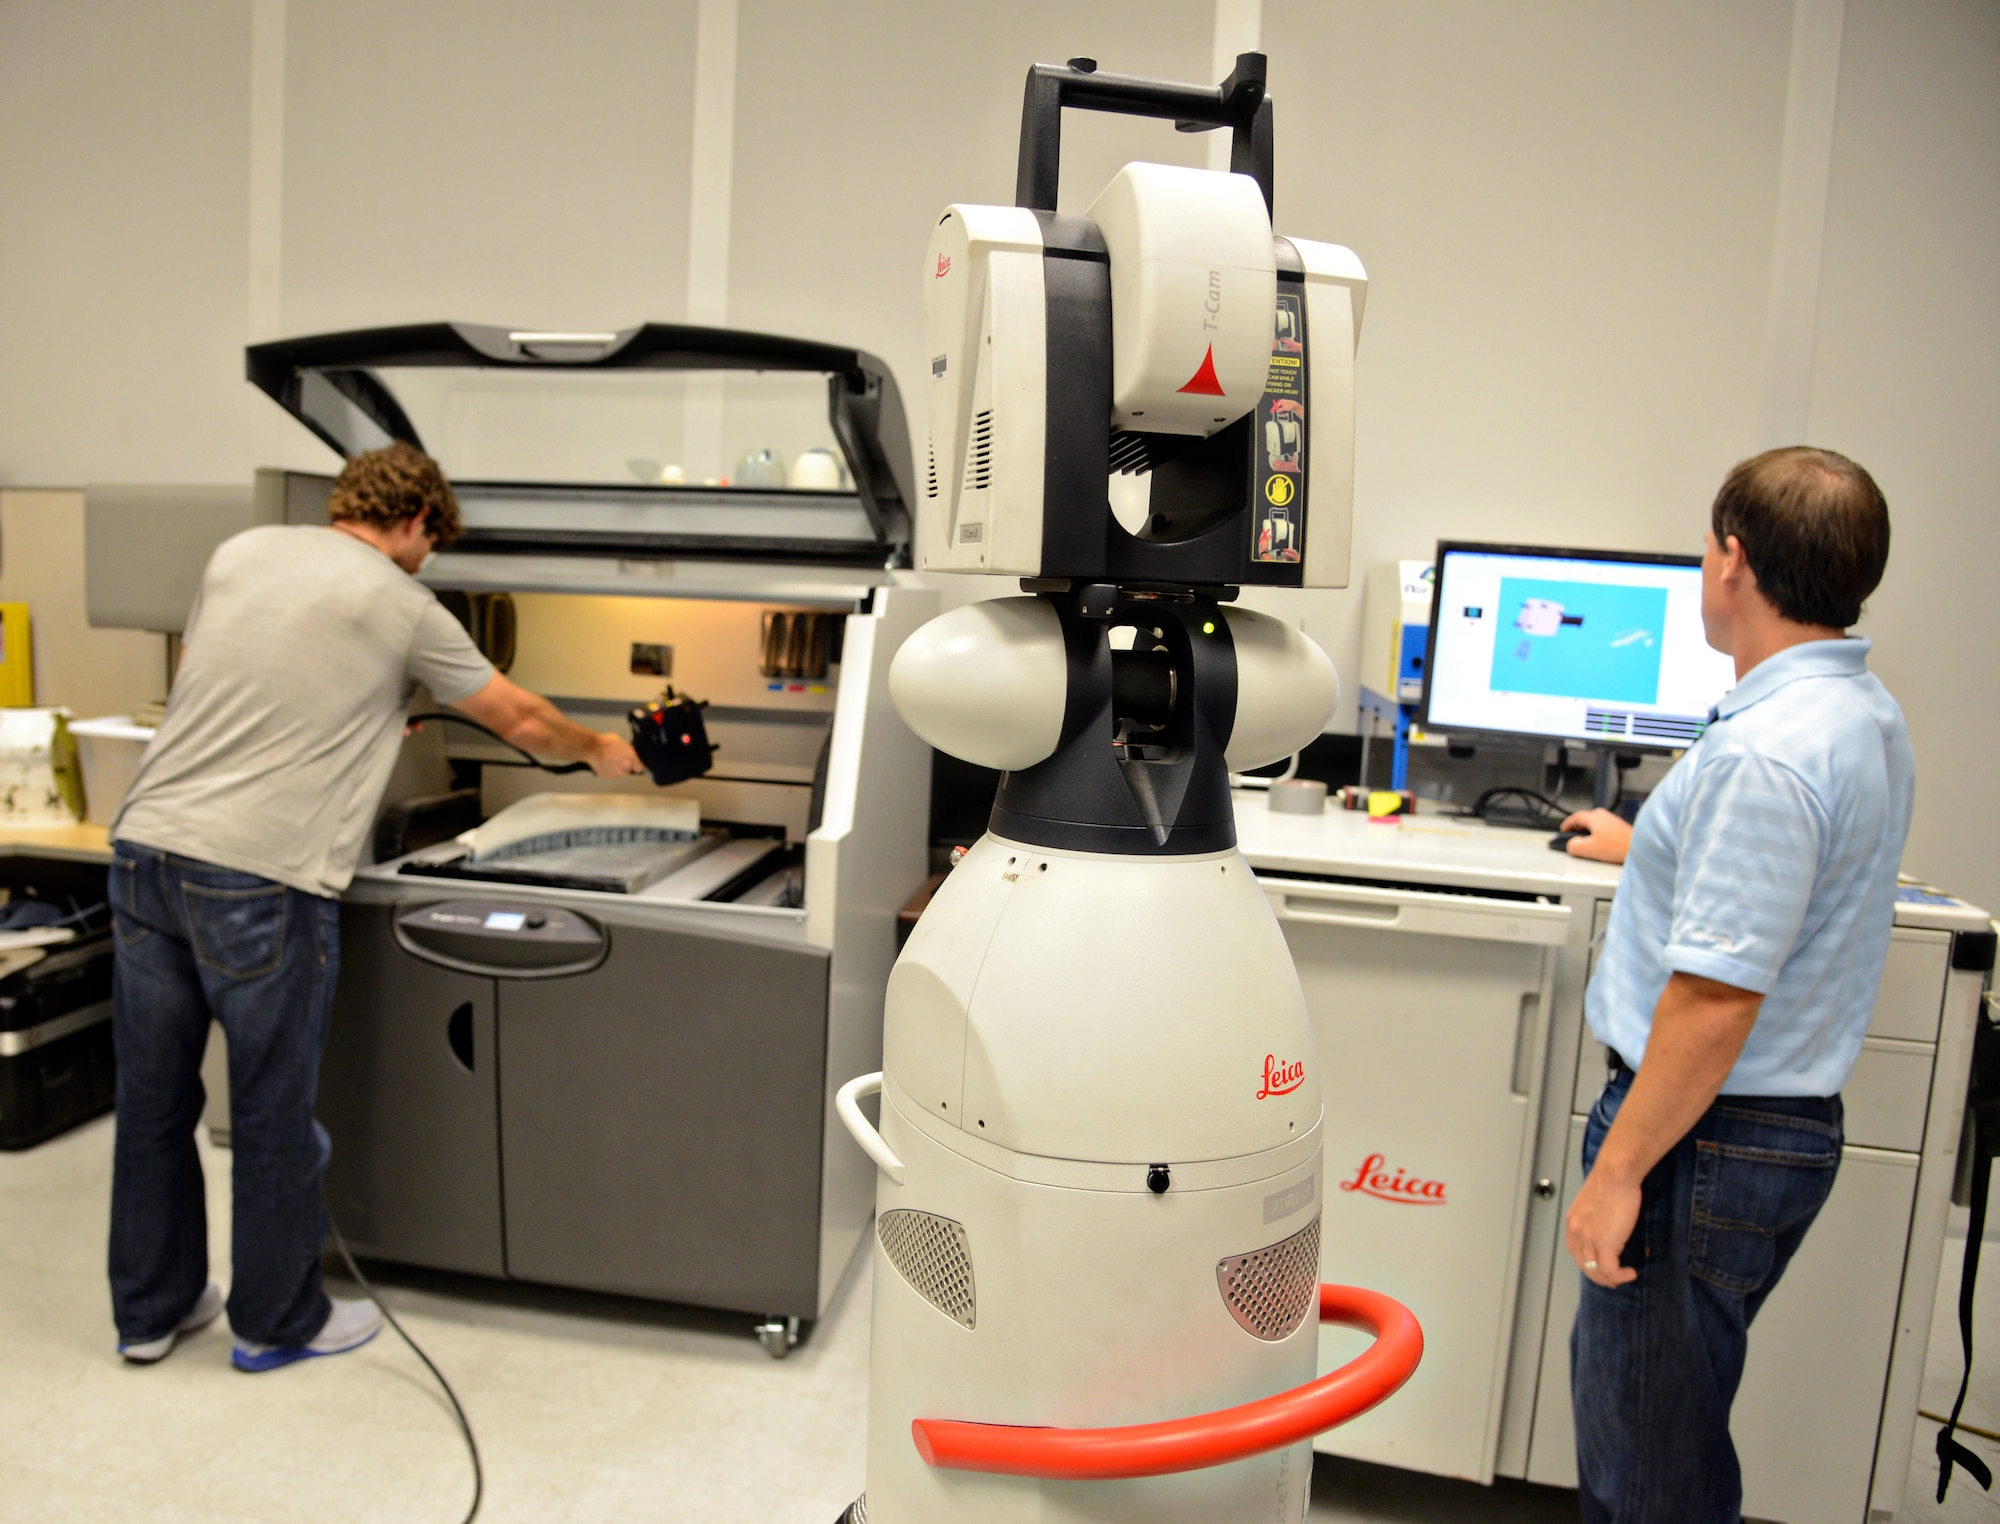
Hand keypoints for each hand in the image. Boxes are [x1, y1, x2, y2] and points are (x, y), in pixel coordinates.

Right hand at [587, 733, 644, 778]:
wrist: (593, 748)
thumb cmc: (606, 742)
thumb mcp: (622, 743)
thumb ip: (629, 751)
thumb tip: (631, 755)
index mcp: (631, 759)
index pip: (640, 768)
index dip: (636, 766)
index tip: (635, 765)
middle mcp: (626, 768)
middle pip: (628, 770)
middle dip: (624, 766)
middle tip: (617, 759)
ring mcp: (617, 774)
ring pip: (620, 773)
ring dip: (617, 769)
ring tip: (610, 760)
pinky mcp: (609, 776)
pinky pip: (612, 775)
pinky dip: (609, 771)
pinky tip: (605, 764)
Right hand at [1560, 807, 1631, 863]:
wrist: (1640, 849)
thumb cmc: (1618, 846)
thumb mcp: (1588, 849)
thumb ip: (1574, 846)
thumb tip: (1571, 845)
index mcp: (1594, 817)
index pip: (1575, 817)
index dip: (1566, 825)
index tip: (1563, 831)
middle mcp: (1603, 815)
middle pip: (1585, 820)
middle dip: (1577, 829)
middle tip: (1573, 837)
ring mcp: (1613, 821)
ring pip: (1595, 825)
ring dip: (1588, 833)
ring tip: (1586, 844)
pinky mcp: (1620, 828)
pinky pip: (1604, 829)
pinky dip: (1598, 835)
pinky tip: (1600, 846)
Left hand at [1566, 1167, 1641, 1287]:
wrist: (1616, 1175)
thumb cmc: (1611, 1182)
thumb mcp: (1594, 1202)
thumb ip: (1594, 1216)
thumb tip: (1605, 1226)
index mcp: (1573, 1222)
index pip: (1575, 1252)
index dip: (1588, 1263)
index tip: (1601, 1268)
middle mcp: (1577, 1233)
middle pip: (1584, 1265)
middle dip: (1598, 1276)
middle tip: (1613, 1279)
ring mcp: (1589, 1239)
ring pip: (1596, 1271)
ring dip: (1610, 1279)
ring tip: (1623, 1277)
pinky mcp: (1606, 1243)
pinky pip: (1610, 1270)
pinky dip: (1621, 1276)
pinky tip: (1631, 1273)